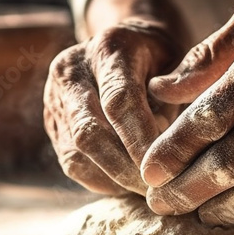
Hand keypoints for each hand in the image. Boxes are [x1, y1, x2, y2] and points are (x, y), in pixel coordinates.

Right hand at [44, 0, 183, 194]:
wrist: (126, 43)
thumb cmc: (162, 56)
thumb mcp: (180, 62)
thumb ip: (177, 95)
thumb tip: (168, 144)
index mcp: (107, 48)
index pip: (119, 101)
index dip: (140, 140)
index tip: (165, 168)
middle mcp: (70, 70)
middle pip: (90, 132)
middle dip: (125, 168)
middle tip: (158, 190)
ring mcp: (54, 98)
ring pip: (76, 154)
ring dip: (113, 179)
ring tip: (146, 190)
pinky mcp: (53, 123)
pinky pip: (72, 163)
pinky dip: (101, 180)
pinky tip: (127, 183)